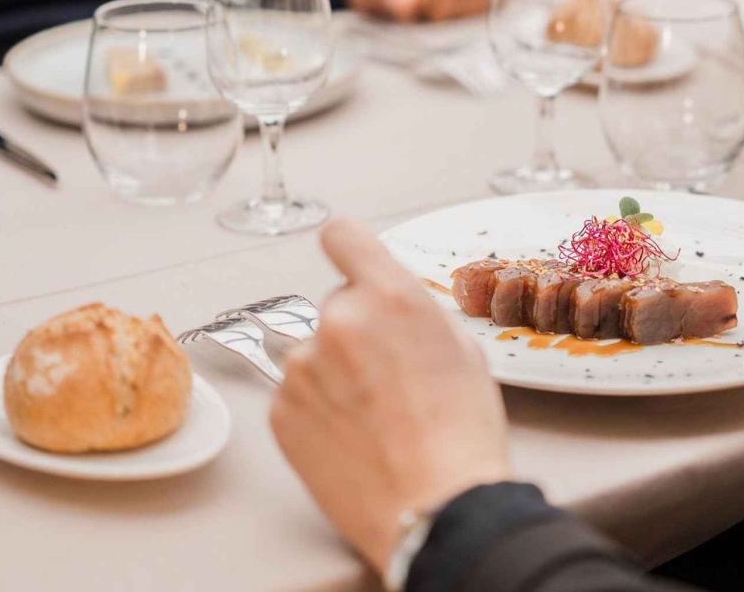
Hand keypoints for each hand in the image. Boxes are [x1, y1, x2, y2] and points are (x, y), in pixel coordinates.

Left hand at [271, 219, 511, 572]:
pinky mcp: (280, 411)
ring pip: (316, 353)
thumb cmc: (461, 435)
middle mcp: (338, 321)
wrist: (436, 508)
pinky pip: (297, 393)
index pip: (343, 236)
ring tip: (374, 419)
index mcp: (389, 296)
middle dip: (358, 331)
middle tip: (389, 377)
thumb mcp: (463, 350)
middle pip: (338, 305)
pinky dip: (318, 408)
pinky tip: (352, 438)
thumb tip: (395, 312)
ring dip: (336, 373)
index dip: (349, 248)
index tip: (349, 258)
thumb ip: (416, 315)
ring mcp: (301, 367)